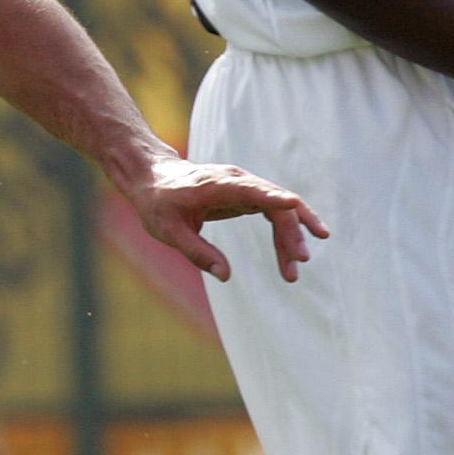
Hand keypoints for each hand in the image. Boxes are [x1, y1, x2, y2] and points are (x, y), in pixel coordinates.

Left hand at [124, 154, 329, 283]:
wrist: (154, 178)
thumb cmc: (158, 203)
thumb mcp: (168, 231)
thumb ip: (197, 252)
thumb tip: (226, 276)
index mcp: (214, 185)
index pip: (249, 189)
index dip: (271, 196)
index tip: (292, 203)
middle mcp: (236, 180)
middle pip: (273, 204)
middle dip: (290, 231)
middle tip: (299, 260)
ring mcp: (245, 185)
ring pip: (280, 209)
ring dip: (292, 236)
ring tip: (296, 267)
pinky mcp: (248, 194)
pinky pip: (274, 211)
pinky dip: (285, 231)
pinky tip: (292, 253)